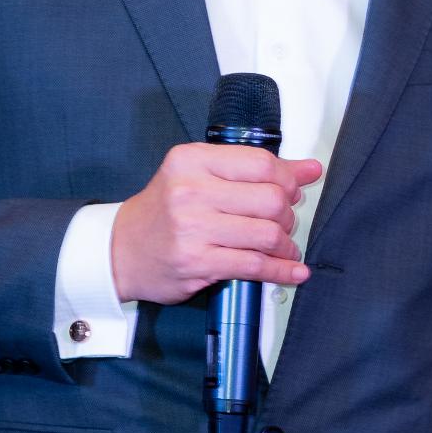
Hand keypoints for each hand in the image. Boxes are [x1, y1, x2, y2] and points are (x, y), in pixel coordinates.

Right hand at [111, 141, 322, 305]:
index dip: (289, 179)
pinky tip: (293, 271)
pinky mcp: (198, 262)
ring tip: (285, 247)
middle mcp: (191, 191)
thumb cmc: (165, 210)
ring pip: (267, 234)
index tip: (294, 189)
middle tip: (284, 221)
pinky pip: (254, 265)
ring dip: (286, 245)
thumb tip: (310, 168)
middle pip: (270, 200)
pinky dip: (281, 270)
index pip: (261, 163)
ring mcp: (193, 228)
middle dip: (288, 214)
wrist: (121, 249)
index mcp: (192, 160)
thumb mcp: (199, 176)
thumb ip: (253, 170)